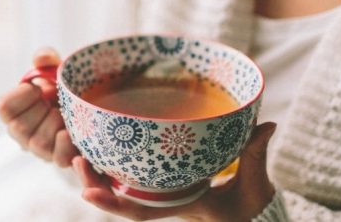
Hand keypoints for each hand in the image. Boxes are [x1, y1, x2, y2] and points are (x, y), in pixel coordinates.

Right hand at [0, 48, 78, 166]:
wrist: (89, 105)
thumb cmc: (62, 87)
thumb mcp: (54, 69)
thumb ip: (46, 58)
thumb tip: (43, 58)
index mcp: (14, 110)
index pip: (4, 107)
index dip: (22, 95)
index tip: (37, 88)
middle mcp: (22, 134)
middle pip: (20, 128)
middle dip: (41, 109)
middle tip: (54, 101)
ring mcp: (41, 150)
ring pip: (40, 143)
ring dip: (57, 123)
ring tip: (67, 114)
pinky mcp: (61, 159)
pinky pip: (61, 159)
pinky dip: (69, 146)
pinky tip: (74, 135)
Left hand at [72, 122, 277, 220]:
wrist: (252, 214)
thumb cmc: (250, 203)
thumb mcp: (254, 182)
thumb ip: (256, 154)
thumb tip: (265, 126)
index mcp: (181, 204)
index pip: (142, 211)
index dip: (114, 203)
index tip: (87, 194)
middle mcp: (166, 199)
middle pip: (122, 198)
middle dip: (95, 182)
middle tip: (75, 161)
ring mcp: (164, 189)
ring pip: (122, 186)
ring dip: (98, 171)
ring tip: (77, 152)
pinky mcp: (166, 178)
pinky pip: (135, 173)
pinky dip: (114, 162)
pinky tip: (99, 145)